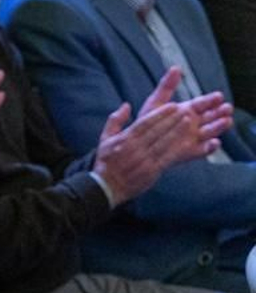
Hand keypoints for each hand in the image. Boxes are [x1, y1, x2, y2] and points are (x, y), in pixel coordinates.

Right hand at [92, 68, 230, 201]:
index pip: (144, 123)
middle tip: (185, 110)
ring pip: (163, 143)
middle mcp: (134, 149)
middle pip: (156, 131)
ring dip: (177, 132)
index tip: (172, 106)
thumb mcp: (104, 138)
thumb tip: (127, 105)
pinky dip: (177, 149)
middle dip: (171, 120)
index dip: (160, 114)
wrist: (106, 187)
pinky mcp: (151, 171)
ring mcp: (143, 160)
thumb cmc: (106, 161)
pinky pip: (166, 158)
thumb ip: (115, 120)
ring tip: (188, 122)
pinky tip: (187, 142)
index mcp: (124, 140)